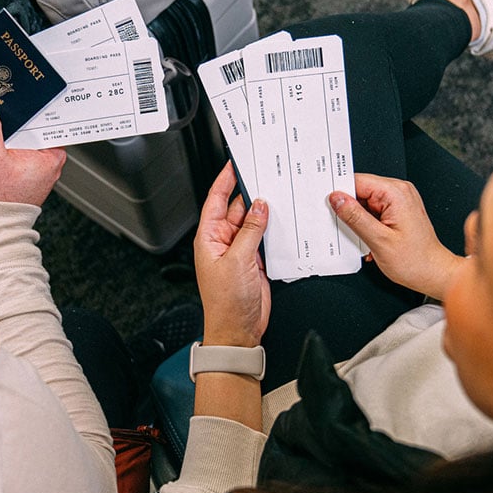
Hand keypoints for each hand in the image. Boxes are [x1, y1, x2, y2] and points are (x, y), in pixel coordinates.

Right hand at [0, 98, 65, 204]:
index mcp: (51, 155)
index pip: (46, 119)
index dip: (30, 103)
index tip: (18, 92)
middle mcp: (48, 160)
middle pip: (31, 126)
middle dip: (15, 115)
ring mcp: (36, 166)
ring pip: (21, 136)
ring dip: (6, 128)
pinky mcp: (23, 171)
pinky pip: (14, 147)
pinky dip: (2, 141)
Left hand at [195, 162, 270, 346]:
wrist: (238, 330)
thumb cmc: (227, 303)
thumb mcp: (238, 261)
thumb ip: (250, 231)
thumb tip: (259, 206)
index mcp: (209, 238)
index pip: (216, 200)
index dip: (224, 180)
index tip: (234, 162)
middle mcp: (223, 241)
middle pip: (237, 208)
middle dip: (250, 192)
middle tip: (266, 175)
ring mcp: (239, 250)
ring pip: (252, 222)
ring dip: (264, 211)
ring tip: (278, 193)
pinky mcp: (254, 260)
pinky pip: (263, 237)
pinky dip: (272, 229)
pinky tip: (282, 219)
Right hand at [329, 173, 462, 299]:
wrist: (433, 273)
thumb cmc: (415, 260)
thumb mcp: (378, 240)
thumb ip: (355, 217)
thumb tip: (337, 199)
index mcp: (396, 193)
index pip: (358, 181)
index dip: (341, 194)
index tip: (330, 207)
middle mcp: (400, 192)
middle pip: (360, 191)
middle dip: (350, 210)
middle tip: (349, 229)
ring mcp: (399, 201)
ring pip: (365, 202)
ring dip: (359, 221)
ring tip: (367, 238)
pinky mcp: (397, 210)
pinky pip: (373, 210)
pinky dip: (367, 225)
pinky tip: (371, 239)